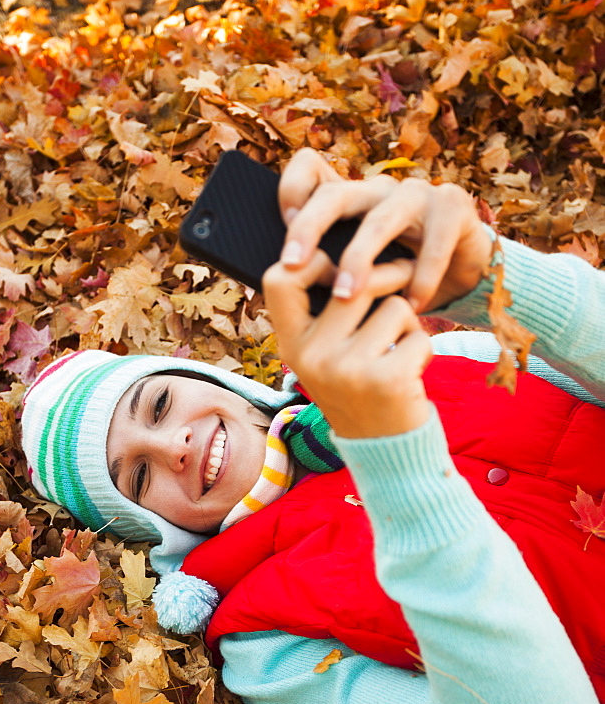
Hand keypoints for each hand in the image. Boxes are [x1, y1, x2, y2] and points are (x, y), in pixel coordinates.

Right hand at [262, 251, 431, 438]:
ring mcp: (346, 369)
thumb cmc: (359, 390)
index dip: (310, 260)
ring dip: (408, 322)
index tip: (336, 267)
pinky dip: (423, 348)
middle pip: (354, 281)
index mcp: (291, 345)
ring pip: (393, 305)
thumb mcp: (327, 357)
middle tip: (404, 276)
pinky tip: (411, 372)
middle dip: (388, 275)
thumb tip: (350, 251)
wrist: (384, 452)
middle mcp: (311, 356)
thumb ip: (326, 314)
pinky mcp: (385, 379)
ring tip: (399, 347)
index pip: (280, 277)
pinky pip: (417, 334)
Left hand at [278, 148, 492, 312]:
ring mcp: (417, 194)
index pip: (311, 170)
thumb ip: (330, 270)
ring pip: (379, 220)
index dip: (291, 190)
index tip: (282, 230)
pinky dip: (421, 278)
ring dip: (359, 259)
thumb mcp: (362, 274)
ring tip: (346, 296)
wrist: (464, 277)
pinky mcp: (453, 207)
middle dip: (309, 228)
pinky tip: (411, 305)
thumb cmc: (402, 278)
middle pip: (336, 195)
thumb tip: (286, 286)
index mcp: (351, 199)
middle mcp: (379, 189)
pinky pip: (433, 244)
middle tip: (292, 265)